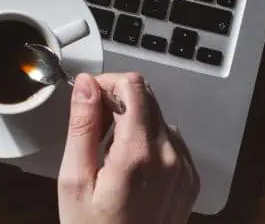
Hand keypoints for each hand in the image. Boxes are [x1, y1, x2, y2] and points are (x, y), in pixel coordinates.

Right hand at [58, 73, 199, 223]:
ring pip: (160, 118)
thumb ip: (82, 127)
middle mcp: (169, 156)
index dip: (107, 83)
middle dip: (118, 101)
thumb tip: (86, 86)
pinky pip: (171, 141)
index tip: (89, 97)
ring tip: (109, 154)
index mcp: (138, 153)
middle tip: (94, 128)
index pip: (133, 86)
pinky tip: (130, 167)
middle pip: (148, 98)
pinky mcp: (190, 180)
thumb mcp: (74, 181)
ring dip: (134, 122)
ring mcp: (185, 169)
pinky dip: (150, 142)